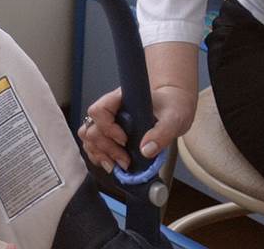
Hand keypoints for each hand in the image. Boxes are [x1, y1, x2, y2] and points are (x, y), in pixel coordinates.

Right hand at [78, 85, 196, 171]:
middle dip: (106, 148)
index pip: (99, 110)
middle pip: (91, 129)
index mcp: (121, 98)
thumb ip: (163, 133)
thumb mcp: (174, 118)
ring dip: (100, 155)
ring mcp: (107, 122)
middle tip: (125, 161)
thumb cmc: (172, 106)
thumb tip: (145, 150)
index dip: (107, 128)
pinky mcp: (108, 134)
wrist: (173, 107)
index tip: (125, 140)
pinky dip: (100, 158)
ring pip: (88, 139)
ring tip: (118, 165)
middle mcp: (110, 109)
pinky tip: (114, 164)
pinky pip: (93, 147)